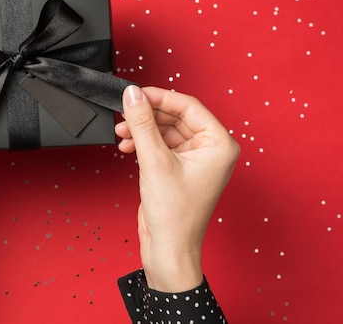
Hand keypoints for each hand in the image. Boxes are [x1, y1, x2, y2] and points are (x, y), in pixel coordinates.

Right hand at [115, 86, 239, 291]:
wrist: (167, 249)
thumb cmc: (175, 215)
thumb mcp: (155, 161)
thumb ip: (142, 123)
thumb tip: (133, 95)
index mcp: (219, 144)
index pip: (188, 106)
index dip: (159, 97)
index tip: (136, 93)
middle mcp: (210, 150)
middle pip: (175, 117)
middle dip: (147, 116)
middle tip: (125, 113)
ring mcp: (194, 160)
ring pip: (165, 130)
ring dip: (142, 130)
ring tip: (122, 133)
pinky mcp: (178, 169)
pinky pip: (160, 145)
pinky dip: (143, 143)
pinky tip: (128, 146)